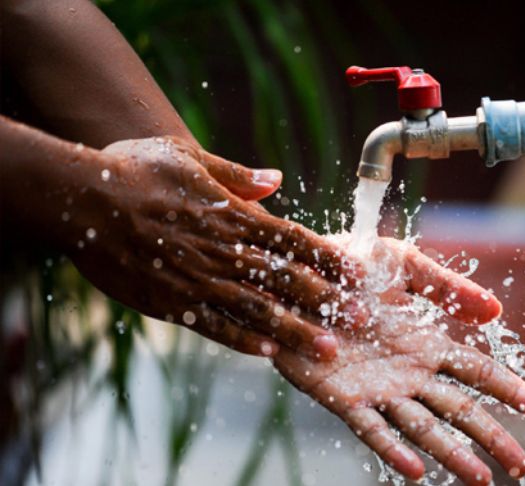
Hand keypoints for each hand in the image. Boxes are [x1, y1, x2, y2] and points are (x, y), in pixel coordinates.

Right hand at [70, 136, 356, 358]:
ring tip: (328, 350)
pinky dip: (243, 340)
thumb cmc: (137, 169)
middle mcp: (224, 251)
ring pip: (258, 311)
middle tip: (363, 320)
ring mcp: (199, 280)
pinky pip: (214, 326)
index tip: (358, 273)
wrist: (83, 198)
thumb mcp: (190, 158)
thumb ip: (237, 175)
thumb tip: (276, 179)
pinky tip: (269, 354)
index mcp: (233, 215)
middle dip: (328, 301)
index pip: (293, 239)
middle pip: (286, 280)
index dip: (329, 257)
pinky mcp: (172, 303)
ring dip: (295, 331)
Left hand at [275, 238, 524, 484]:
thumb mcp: (402, 265)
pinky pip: (371, 429)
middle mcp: (409, 373)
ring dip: (453, 454)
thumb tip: (497, 310)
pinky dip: (393, 450)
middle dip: (494, 436)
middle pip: (460, 410)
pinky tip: (415, 469)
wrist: (293, 274)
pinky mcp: (342, 397)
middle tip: (523, 466)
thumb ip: (445, 287)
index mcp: (426, 343)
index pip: (480, 373)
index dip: (513, 391)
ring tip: (482, 479)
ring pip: (423, 428)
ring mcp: (378, 389)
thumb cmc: (348, 266)